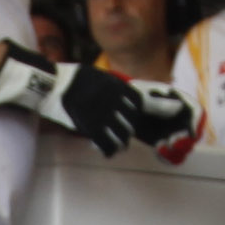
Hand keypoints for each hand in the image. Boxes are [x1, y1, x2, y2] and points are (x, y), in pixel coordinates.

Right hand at [0, 46, 191, 156]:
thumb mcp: (96, 77)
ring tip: (112, 138)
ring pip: (124, 135)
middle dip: (135, 129)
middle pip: (135, 121)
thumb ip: (112, 87)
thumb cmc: (69, 80)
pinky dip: (107, 147)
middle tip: (132, 132)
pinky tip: (102, 146)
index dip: (164, 106)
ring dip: (119, 139)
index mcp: (116, 87)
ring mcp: (104, 115)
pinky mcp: (91, 128)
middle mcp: (114, 101)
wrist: (48, 85)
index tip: (176, 110)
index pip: (146, 99)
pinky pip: (108, 144)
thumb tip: (124, 94)